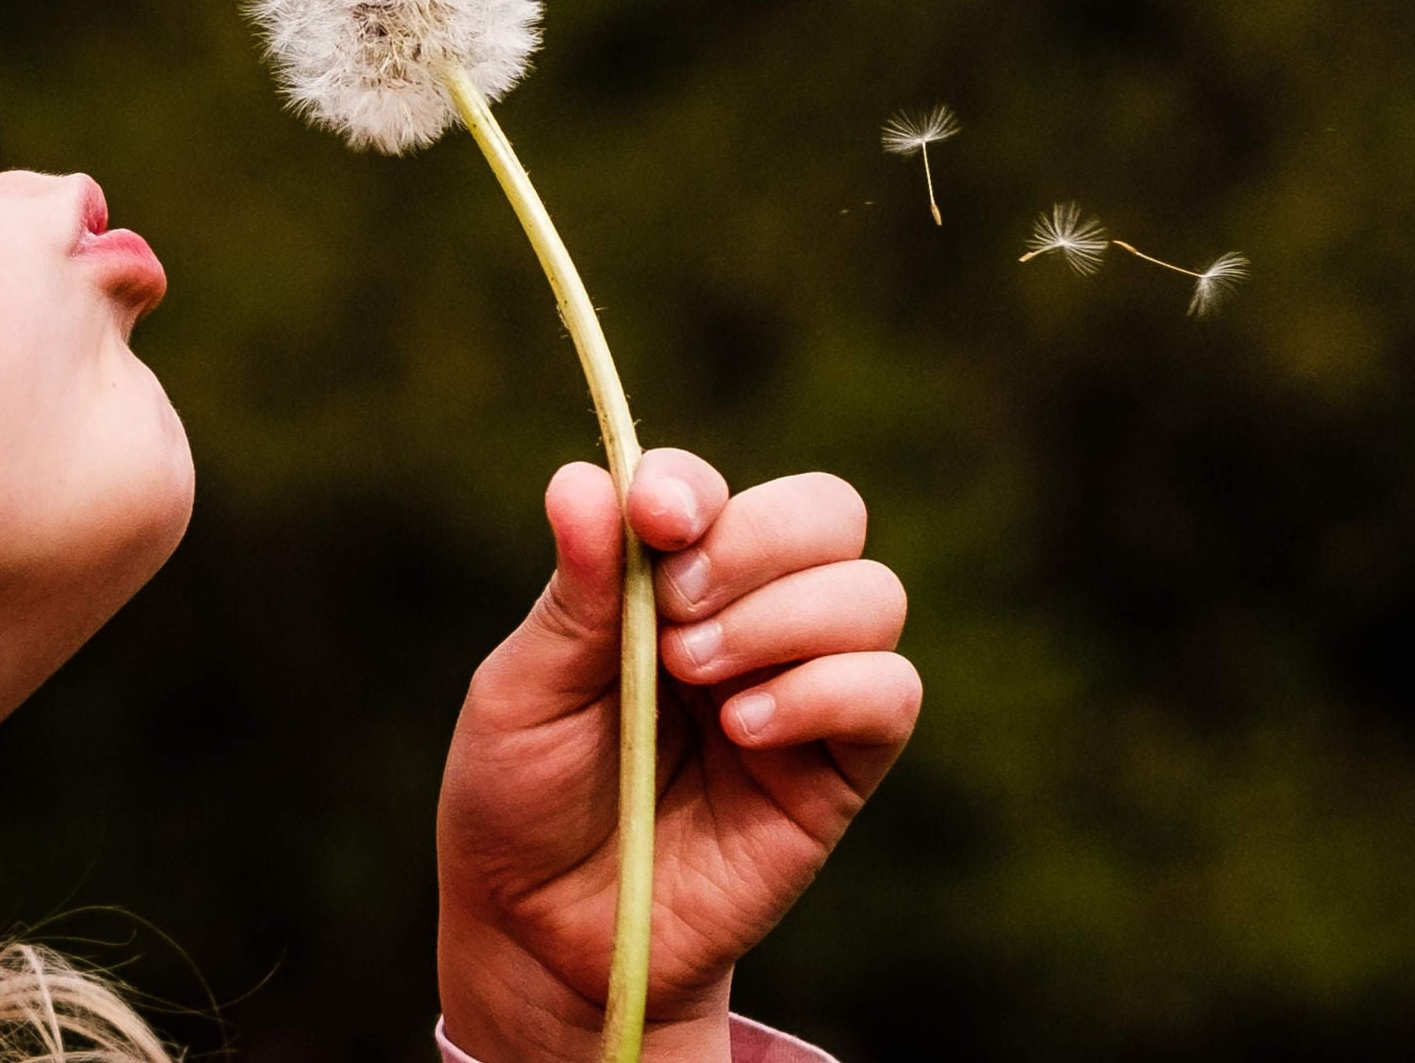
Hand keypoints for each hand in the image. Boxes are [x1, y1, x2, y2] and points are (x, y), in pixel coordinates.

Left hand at [437, 450, 920, 1062]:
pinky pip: (891, 692)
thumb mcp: (523, 691)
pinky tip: (747, 729)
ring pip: (873, 593)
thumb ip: (576, 592)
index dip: (694, 487)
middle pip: (828, 512)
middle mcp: (751, 615)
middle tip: (676, 615)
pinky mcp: (842, 766)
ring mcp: (805, 685)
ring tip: (699, 677)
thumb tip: (584, 478)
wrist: (547, 936)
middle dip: (758, 542)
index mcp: (668, 578)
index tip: (656, 518)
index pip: (715, 490)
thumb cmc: (523, 802)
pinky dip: (826, 691)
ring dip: (786, 618)